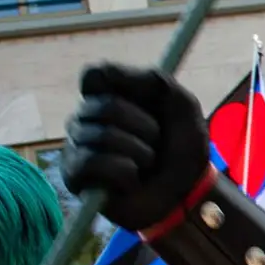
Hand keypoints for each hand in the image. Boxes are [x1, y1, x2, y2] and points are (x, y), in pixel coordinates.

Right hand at [61, 63, 213, 231]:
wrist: (189, 192)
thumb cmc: (182, 148)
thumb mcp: (180, 104)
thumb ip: (150, 79)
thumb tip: (100, 71)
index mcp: (109, 96)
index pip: (94, 76)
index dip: (124, 86)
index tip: (148, 100)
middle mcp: (87, 118)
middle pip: (103, 105)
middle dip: (144, 127)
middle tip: (156, 142)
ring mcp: (77, 145)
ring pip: (101, 135)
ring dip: (139, 152)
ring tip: (146, 164)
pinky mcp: (74, 176)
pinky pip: (92, 162)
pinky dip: (124, 172)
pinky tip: (132, 180)